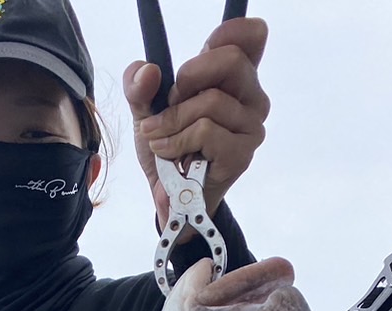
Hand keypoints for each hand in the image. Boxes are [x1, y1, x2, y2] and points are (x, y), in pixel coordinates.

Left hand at [124, 16, 268, 227]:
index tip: (206, 43)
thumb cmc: (167, 148)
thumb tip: (149, 71)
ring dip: (174, 120)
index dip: (232, 31)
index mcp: (235, 78)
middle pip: (231, 59)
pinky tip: (170, 154)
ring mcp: (251, 126)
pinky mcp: (242, 153)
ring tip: (162, 138)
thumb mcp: (145, 110)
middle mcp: (251, 98)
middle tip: (171, 101)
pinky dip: (178, 142)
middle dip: (189, 77)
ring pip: (211, 101)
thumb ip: (139, 86)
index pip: (252, 37)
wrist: (168, 197)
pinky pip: (207, 131)